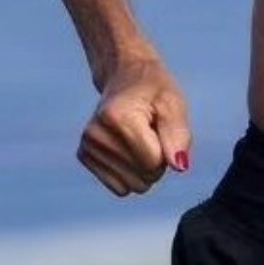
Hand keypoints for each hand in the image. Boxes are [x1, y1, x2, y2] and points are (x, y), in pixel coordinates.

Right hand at [78, 53, 192, 196]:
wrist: (125, 76)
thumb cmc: (154, 90)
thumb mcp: (173, 104)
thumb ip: (178, 135)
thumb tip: (179, 167)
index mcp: (118, 117)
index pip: (154, 162)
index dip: (167, 150)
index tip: (160, 127)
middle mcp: (96, 133)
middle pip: (143, 179)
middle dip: (156, 162)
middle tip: (151, 132)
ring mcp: (86, 146)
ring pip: (131, 187)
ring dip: (143, 169)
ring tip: (139, 139)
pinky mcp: (84, 156)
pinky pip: (119, 188)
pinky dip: (129, 174)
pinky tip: (127, 148)